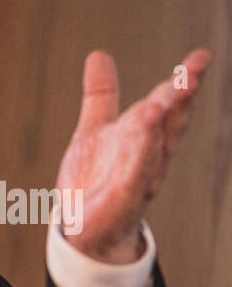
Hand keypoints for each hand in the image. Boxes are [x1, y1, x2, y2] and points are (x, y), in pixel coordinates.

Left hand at [56, 48, 211, 263]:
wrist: (84, 231)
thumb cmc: (96, 180)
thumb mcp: (94, 130)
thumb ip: (101, 96)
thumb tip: (99, 55)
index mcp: (144, 135)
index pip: (167, 103)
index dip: (183, 81)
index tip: (201, 56)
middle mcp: (149, 154)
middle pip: (170, 122)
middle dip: (182, 97)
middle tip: (194, 70)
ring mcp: (139, 177)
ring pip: (154, 148)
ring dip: (160, 125)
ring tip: (165, 99)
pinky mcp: (124, 198)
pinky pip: (134, 176)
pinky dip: (139, 157)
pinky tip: (142, 140)